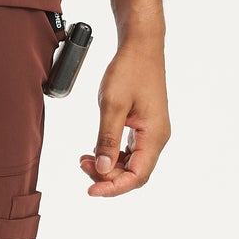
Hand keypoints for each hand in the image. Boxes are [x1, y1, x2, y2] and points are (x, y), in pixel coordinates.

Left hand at [78, 38, 169, 196]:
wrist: (141, 46)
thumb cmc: (129, 70)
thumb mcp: (112, 105)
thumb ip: (106, 139)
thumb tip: (101, 169)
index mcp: (154, 136)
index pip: (137, 176)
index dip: (114, 188)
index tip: (91, 191)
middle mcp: (157, 138)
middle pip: (134, 173)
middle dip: (107, 176)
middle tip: (82, 164)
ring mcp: (151, 132)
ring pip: (130, 163)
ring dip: (107, 166)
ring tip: (84, 158)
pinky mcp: (143, 126)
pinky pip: (129, 150)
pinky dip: (111, 154)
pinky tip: (94, 149)